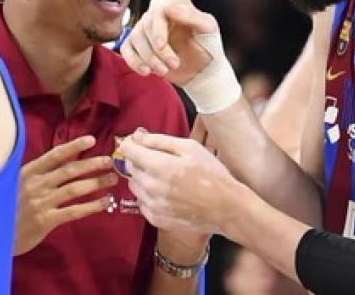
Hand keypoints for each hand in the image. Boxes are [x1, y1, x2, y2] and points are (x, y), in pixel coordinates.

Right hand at [13, 135, 117, 255]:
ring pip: (74, 189)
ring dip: (96, 183)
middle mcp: (35, 184)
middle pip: (69, 170)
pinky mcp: (45, 220)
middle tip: (109, 161)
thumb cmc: (9, 207)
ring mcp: (40, 202)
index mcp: (28, 172)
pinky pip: (73, 211)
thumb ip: (40, 174)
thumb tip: (67, 160)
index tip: (91, 140)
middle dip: (91, 164)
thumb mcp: (19, 184)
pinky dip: (91, 206)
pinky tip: (104, 203)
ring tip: (112, 179)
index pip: (54, 155)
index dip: (74, 146)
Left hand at [118, 130, 242, 234]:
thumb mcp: (190, 148)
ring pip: (133, 185)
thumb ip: (159, 140)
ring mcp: (152, 205)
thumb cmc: (212, 174)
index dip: (131, 142)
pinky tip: (165, 192)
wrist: (226, 208)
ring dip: (142, 177)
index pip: (128, 149)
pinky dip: (148, 195)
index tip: (139, 141)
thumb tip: (137, 135)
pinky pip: (141, 202)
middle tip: (156, 157)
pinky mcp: (156, 219)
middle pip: (129, 166)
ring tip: (163, 176)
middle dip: (138, 158)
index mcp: (158, 165)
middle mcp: (150, 186)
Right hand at [120, 0, 219, 81]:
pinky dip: (134, 61)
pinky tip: (146, 72)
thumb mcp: (208, 29)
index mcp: (175, 0)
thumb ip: (192, 16)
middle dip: (158, 50)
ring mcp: (145, 26)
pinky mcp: (137, 43)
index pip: (158, 8)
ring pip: (136, 38)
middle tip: (174, 65)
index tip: (161, 45)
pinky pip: (126, 48)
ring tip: (164, 71)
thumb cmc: (208, 45)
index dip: (157, 28)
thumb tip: (168, 7)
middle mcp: (157, 9)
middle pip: (147, 26)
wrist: (202, 69)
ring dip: (149, 58)